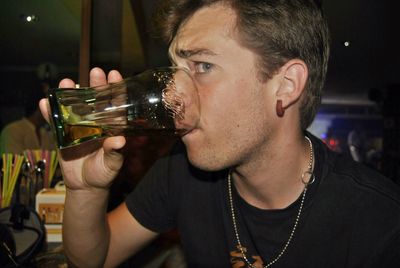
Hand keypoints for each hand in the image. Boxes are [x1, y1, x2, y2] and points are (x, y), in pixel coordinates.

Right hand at [39, 68, 125, 190]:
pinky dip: (50, 113)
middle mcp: (97, 124)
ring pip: (75, 107)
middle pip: (96, 101)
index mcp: (111, 128)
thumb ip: (114, 153)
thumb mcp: (111, 165)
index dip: (116, 90)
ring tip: (67, 82)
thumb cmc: (103, 174)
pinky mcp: (64, 135)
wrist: (86, 186)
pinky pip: (55, 122)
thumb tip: (119, 141)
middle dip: (96, 85)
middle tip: (95, 71)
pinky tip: (45, 102)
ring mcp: (79, 128)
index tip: (114, 75)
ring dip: (70, 94)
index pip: (116, 106)